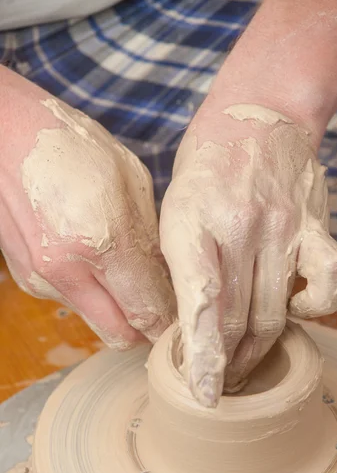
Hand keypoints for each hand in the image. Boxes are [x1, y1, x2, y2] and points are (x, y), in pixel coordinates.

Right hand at [0, 70, 174, 347]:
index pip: (148, 309)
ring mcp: (43, 279)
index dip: (171, 319)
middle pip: (121, 336)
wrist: (4, 137)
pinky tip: (96, 265)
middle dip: (146, 330)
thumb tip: (166, 279)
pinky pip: (74, 304)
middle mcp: (69, 270)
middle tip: (161, 308)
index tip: (183, 313)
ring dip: (119, 315)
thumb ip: (150, 238)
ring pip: (97, 324)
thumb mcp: (131, 181)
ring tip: (130, 282)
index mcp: (102, 240)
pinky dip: (93, 297)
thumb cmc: (74, 149)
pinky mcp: (27, 279)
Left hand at [160, 104, 336, 406]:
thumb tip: (191, 325)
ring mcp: (281, 226)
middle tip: (218, 382)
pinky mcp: (313, 223)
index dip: (204, 356)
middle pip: (239, 319)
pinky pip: (330, 279)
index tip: (204, 392)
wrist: (252, 114)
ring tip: (243, 368)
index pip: (201, 304)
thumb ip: (183, 265)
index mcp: (190, 223)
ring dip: (258, 350)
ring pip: (275, 312)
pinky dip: (315, 307)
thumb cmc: (204, 170)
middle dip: (226, 362)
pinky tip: (296, 309)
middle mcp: (238, 227)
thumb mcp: (173, 210)